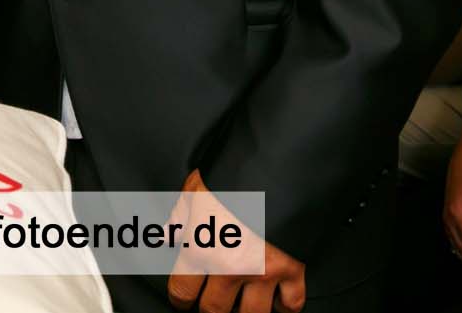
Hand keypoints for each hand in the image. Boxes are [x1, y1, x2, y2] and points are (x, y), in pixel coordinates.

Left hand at [167, 170, 305, 312]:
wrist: (276, 164)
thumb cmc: (232, 174)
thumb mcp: (195, 189)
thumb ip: (179, 216)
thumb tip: (168, 234)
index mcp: (200, 248)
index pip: (182, 292)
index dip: (180, 300)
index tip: (184, 301)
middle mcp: (229, 267)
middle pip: (215, 311)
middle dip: (212, 308)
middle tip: (214, 301)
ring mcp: (262, 271)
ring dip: (245, 312)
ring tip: (242, 304)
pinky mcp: (293, 269)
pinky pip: (292, 303)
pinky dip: (285, 306)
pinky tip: (277, 300)